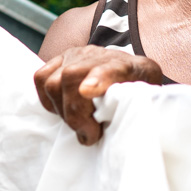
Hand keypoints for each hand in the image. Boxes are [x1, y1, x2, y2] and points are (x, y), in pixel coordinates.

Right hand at [32, 47, 164, 144]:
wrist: (130, 67)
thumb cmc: (137, 87)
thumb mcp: (149, 95)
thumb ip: (142, 104)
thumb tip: (132, 123)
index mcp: (125, 67)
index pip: (109, 68)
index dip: (97, 79)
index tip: (88, 92)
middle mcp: (96, 56)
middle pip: (71, 78)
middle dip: (75, 114)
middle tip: (89, 135)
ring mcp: (75, 55)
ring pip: (52, 82)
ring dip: (61, 111)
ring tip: (78, 125)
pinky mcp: (60, 59)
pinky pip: (41, 78)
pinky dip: (46, 100)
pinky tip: (62, 110)